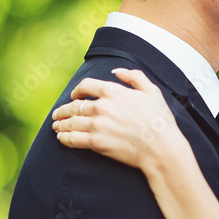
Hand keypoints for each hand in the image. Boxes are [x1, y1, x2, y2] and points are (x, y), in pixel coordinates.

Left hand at [51, 69, 182, 168]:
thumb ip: (134, 76)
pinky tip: (61, 138)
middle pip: (74, 105)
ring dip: (61, 123)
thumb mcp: (152, 91)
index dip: (77, 90)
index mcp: (113, 91)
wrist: (161, 148)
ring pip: (71, 122)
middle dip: (64, 110)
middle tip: (58, 114)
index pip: (85, 86)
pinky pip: (73, 139)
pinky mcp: (96, 143)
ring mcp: (97, 125)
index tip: (74, 95)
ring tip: (56, 126)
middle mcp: (102, 106)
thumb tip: (116, 71)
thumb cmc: (159, 120)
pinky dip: (64, 138)